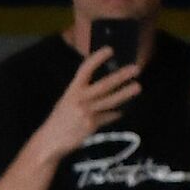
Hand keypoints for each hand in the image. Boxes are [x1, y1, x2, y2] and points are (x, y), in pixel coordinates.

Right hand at [32, 46, 142, 164]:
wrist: (51, 139)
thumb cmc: (60, 119)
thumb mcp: (67, 101)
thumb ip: (82, 95)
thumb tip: (100, 91)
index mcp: (72, 90)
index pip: (85, 69)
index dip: (97, 59)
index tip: (110, 50)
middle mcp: (80, 99)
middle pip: (104, 85)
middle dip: (121, 76)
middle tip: (136, 69)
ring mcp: (87, 112)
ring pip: (111, 101)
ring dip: (126, 93)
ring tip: (138, 86)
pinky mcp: (92, 125)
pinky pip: (108, 117)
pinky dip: (115, 114)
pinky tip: (122, 111)